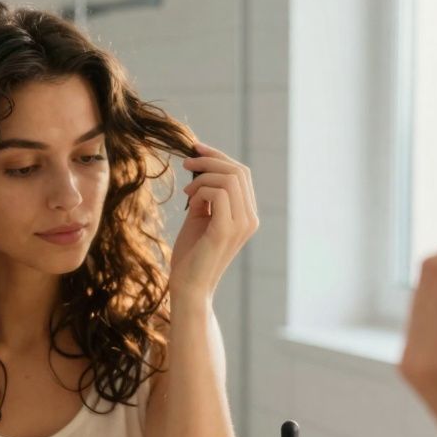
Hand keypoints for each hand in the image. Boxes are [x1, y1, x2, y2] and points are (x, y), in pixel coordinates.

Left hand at [170, 142, 259, 302]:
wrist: (188, 287)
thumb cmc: (191, 254)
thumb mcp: (201, 216)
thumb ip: (206, 193)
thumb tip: (201, 164)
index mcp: (247, 215)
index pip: (241, 173)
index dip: (218, 156)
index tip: (195, 149)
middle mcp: (250, 219)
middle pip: (238, 171)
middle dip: (210, 160)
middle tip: (186, 163)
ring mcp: (242, 225)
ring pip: (229, 178)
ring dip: (203, 177)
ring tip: (187, 193)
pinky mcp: (227, 229)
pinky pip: (219, 192)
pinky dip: (200, 191)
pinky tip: (190, 204)